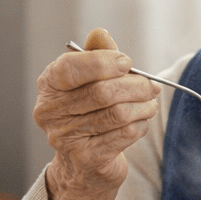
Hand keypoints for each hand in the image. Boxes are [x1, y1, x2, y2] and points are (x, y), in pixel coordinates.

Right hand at [34, 27, 159, 199]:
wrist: (82, 165)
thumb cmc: (88, 114)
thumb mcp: (89, 81)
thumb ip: (95, 56)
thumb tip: (100, 34)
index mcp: (49, 86)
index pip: (70, 68)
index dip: (103, 62)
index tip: (127, 63)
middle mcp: (50, 112)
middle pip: (101, 92)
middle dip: (134, 86)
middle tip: (151, 86)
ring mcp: (65, 138)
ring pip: (117, 114)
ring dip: (142, 106)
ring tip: (149, 104)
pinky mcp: (87, 159)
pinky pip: (124, 135)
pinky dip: (139, 125)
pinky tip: (140, 122)